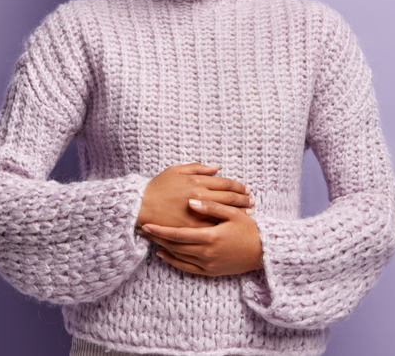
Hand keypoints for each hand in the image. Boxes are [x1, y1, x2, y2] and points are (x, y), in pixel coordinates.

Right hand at [137, 163, 253, 229]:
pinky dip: (224, 225)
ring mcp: (196, 213)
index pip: (225, 183)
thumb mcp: (175, 170)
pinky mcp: (191, 227)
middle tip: (253, 201)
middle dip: (243, 199)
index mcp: (196, 180)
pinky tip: (232, 226)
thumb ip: (198, 167)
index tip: (246, 190)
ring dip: (238, 213)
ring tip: (249, 213)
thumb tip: (217, 168)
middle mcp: (199, 195)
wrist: (140, 206)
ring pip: (224, 213)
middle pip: (229, 197)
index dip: (238, 186)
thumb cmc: (157, 187)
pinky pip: (212, 226)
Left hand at [141, 199, 263, 276]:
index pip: (179, 234)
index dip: (161, 230)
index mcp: (211, 237)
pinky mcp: (210, 272)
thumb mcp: (233, 214)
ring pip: (178, 257)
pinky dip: (173, 261)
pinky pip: (186, 268)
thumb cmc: (249, 230)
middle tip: (143, 229)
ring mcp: (207, 264)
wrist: (263, 252)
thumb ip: (212, 206)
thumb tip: (191, 201)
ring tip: (150, 238)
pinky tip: (163, 254)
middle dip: (158, 237)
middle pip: (175, 246)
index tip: (147, 224)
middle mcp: (207, 253)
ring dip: (163, 247)